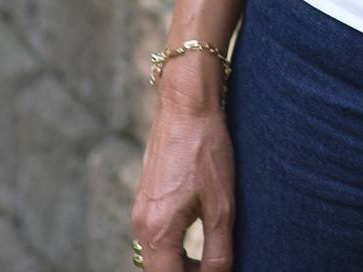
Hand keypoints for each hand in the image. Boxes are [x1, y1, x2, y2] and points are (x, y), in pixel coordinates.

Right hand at [130, 97, 235, 270]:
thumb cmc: (206, 151)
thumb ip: (218, 249)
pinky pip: (156, 235)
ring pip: (156, 254)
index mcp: (157, 230)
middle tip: (215, 269)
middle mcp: (141, 224)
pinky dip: (174, 246)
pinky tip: (198, 239)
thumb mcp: (222, 206)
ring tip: (209, 261)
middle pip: (158, 270)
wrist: (186, 107)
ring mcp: (140, 210)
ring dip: (180, 264)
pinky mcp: (146, 198)